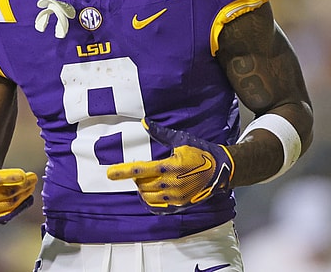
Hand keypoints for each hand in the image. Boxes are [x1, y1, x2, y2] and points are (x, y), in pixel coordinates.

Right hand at [0, 127, 37, 224]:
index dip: (9, 177)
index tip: (24, 173)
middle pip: (4, 193)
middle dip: (21, 185)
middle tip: (34, 177)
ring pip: (6, 205)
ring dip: (22, 195)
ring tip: (32, 185)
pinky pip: (4, 217)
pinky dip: (18, 209)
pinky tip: (29, 200)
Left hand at [106, 119, 234, 214]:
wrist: (220, 170)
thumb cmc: (201, 152)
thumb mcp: (181, 140)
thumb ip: (160, 133)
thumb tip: (145, 122)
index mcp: (169, 166)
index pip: (140, 170)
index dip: (123, 172)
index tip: (110, 173)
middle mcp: (170, 184)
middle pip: (141, 184)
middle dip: (137, 177)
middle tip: (142, 170)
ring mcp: (175, 197)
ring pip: (146, 196)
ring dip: (142, 188)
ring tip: (149, 180)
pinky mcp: (179, 205)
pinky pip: (156, 207)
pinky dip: (149, 200)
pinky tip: (152, 192)